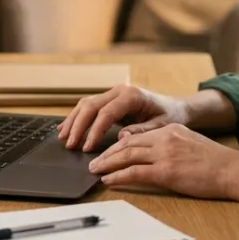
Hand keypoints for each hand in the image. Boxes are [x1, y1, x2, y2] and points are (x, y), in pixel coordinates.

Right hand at [57, 84, 189, 151]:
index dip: (94, 130)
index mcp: (131, 96)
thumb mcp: (161, 125)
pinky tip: (66, 128)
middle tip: (70, 145)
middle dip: (78, 126)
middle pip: (91, 106)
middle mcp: (119, 91)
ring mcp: (112, 94)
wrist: (175, 106)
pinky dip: (76, 117)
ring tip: (63, 138)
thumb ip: (142, 130)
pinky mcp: (109, 100)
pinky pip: (88, 106)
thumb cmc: (169, 115)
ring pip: (86, 104)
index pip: (106, 113)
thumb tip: (122, 137)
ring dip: (73, 121)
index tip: (87, 147)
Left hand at [87, 123, 238, 198]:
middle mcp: (164, 138)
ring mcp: (164, 154)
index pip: (137, 135)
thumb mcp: (190, 144)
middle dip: (108, 153)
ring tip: (95, 170)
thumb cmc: (216, 162)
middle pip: (127, 143)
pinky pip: (134, 173)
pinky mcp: (166, 171)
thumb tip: (152, 154)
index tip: (107, 151)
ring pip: (127, 156)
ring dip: (107, 163)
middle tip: (93, 160)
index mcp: (170, 130)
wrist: (232, 170)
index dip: (118, 144)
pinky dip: (118, 176)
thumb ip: (170, 144)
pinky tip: (108, 180)